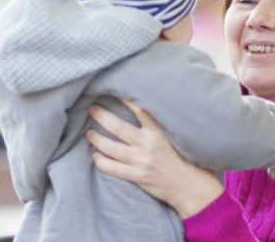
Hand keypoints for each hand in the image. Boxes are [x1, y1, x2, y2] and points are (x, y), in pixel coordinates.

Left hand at [86, 100, 222, 217]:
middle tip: (92, 109)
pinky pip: (112, 168)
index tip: (114, 92)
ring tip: (89, 133)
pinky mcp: (136, 175)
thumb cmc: (174, 158)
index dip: (126, 100)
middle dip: (102, 116)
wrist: (184, 183)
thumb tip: (136, 110)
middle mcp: (148, 145)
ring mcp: (141, 161)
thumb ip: (152, 127)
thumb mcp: (168, 138)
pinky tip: (96, 156)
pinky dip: (101, 161)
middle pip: (118, 127)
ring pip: (111, 148)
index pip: (140, 111)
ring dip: (96, 139)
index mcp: (157, 132)